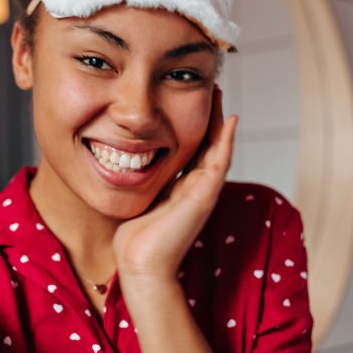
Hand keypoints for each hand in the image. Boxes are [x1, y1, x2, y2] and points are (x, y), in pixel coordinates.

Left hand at [112, 85, 237, 282]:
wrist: (141, 264)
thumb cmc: (134, 240)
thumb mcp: (137, 200)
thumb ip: (139, 183)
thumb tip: (122, 165)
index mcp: (180, 189)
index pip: (190, 150)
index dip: (192, 125)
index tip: (187, 100)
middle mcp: (195, 188)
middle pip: (207, 145)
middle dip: (208, 117)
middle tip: (209, 89)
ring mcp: (203, 192)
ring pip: (217, 148)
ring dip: (219, 121)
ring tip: (218, 95)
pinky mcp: (204, 195)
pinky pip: (220, 161)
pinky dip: (226, 140)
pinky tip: (230, 119)